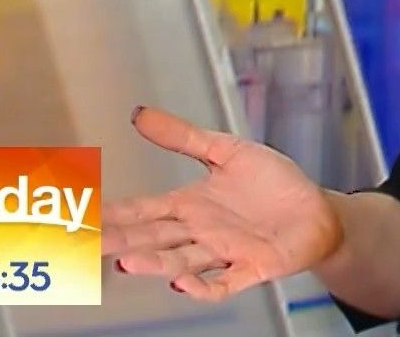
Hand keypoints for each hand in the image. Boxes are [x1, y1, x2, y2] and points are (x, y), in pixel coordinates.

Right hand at [102, 106, 343, 301]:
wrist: (318, 211)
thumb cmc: (274, 184)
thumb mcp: (228, 151)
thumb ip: (184, 137)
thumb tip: (140, 114)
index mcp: (190, 205)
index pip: (143, 210)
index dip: (115, 213)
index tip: (81, 215)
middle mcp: (200, 231)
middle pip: (153, 238)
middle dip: (121, 240)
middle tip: (87, 243)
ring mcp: (223, 252)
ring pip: (180, 261)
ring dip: (154, 263)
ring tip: (126, 260)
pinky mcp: (251, 268)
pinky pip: (222, 283)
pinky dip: (202, 286)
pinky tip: (183, 283)